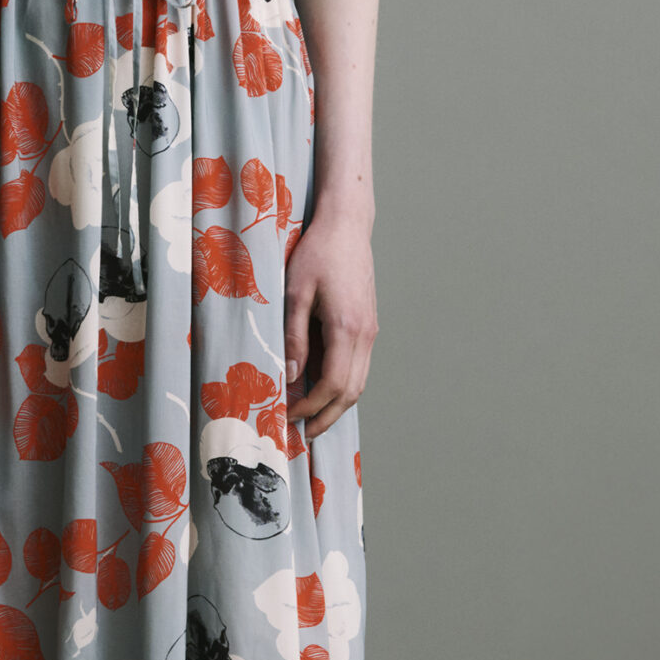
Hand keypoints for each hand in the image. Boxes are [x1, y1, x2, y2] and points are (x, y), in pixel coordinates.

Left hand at [283, 211, 377, 442]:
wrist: (347, 226)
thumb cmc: (318, 253)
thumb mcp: (295, 293)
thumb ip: (294, 336)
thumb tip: (293, 375)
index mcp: (347, 328)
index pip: (333, 385)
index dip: (311, 407)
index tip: (288, 416)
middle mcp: (365, 334)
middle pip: (351, 392)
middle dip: (327, 416)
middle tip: (303, 432)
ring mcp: (371, 330)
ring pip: (359, 382)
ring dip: (337, 404)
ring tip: (311, 417)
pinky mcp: (368, 324)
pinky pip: (359, 366)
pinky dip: (343, 385)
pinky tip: (322, 388)